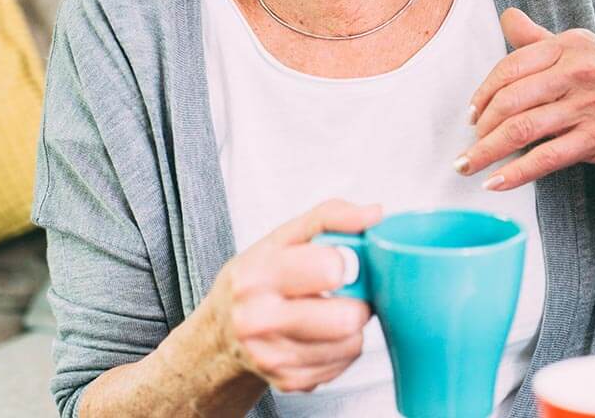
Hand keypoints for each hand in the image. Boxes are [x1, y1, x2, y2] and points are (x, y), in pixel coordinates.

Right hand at [209, 199, 381, 393]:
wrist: (221, 330)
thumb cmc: (260, 276)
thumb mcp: (285, 236)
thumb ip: (331, 216)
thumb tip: (374, 214)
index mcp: (258, 275)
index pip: (329, 269)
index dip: (345, 262)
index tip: (337, 260)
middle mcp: (258, 320)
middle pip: (347, 318)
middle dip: (357, 299)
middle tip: (344, 290)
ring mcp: (272, 357)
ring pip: (351, 342)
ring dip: (353, 324)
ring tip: (332, 308)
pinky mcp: (288, 381)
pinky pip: (344, 363)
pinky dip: (342, 346)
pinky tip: (323, 332)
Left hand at [456, 8, 594, 190]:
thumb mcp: (585, 49)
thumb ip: (540, 38)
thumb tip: (507, 16)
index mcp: (570, 44)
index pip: (510, 66)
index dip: (483, 93)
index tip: (470, 113)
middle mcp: (577, 71)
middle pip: (509, 99)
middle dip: (479, 127)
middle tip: (465, 146)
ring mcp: (587, 105)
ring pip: (521, 129)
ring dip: (486, 152)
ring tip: (467, 166)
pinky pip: (545, 158)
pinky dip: (515, 173)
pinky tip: (495, 183)